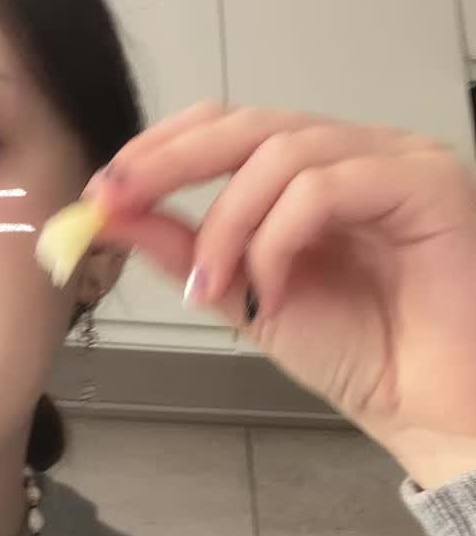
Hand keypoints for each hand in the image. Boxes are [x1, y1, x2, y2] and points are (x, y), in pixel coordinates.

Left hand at [86, 101, 475, 487]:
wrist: (432, 411)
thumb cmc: (363, 356)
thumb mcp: (245, 295)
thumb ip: (185, 249)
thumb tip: (109, 212)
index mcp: (318, 169)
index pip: (230, 128)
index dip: (162, 149)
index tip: (104, 191)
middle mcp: (360, 152)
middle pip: (249, 124)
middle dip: (170, 162)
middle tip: (118, 201)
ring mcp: (398, 160)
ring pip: (282, 154)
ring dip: (228, 223)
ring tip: (215, 289)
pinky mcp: (429, 182)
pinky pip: (326, 186)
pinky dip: (279, 237)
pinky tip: (273, 290)